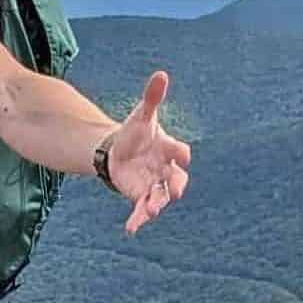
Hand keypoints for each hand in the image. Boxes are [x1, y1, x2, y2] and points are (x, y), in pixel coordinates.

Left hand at [107, 71, 191, 234]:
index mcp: (169, 149)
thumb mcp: (141, 115)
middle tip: (177, 191)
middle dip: (177, 186)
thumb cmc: (137, 132)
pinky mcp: (139, 194)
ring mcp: (153, 184)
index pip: (179, 152)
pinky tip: (131, 229)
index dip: (180, 153)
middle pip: (177, 180)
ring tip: (151, 212)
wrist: (121, 148)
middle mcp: (165, 169)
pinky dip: (138, 219)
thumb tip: (161, 73)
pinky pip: (142, 208)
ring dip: (156, 205)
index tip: (182, 154)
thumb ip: (152, 98)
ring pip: (161, 197)